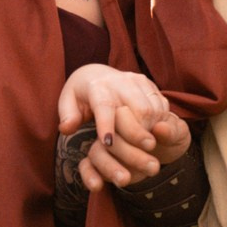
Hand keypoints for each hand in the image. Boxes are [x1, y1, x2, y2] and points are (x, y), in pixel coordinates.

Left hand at [58, 65, 190, 190]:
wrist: (98, 73)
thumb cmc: (81, 94)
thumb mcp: (68, 102)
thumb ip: (67, 115)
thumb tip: (67, 128)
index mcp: (97, 85)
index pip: (104, 106)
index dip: (107, 125)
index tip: (108, 144)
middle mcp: (120, 80)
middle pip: (137, 110)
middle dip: (137, 134)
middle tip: (135, 152)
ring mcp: (137, 81)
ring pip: (152, 109)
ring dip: (149, 130)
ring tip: (142, 146)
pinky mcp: (149, 84)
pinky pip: (160, 106)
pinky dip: (158, 123)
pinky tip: (150, 133)